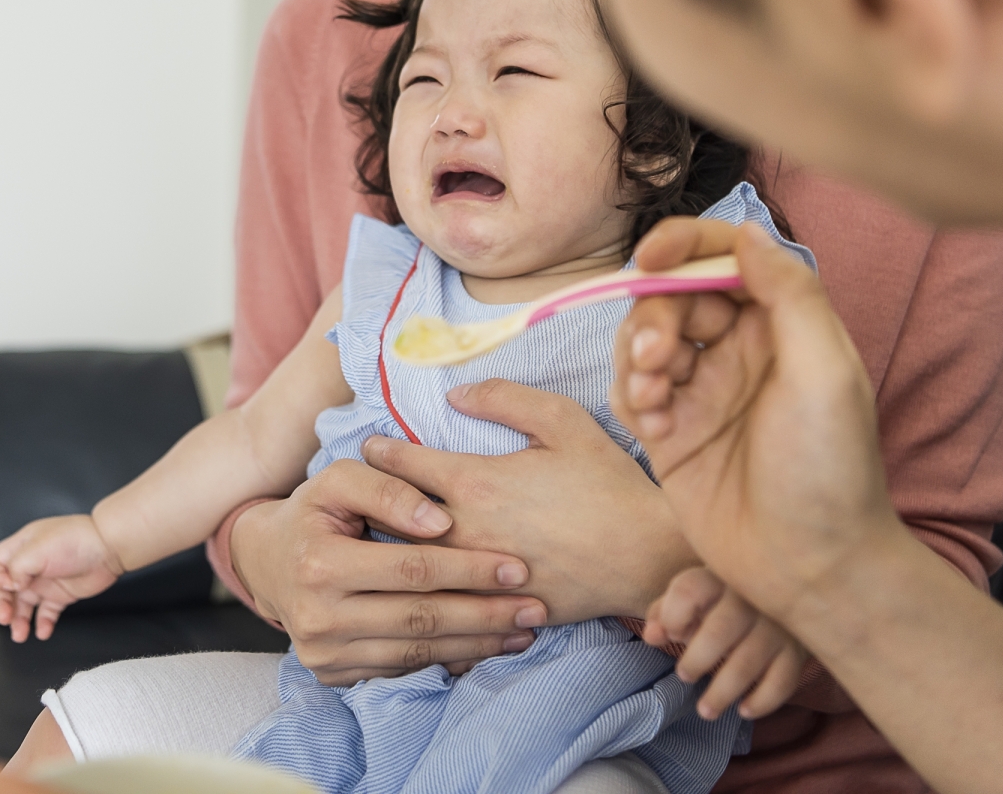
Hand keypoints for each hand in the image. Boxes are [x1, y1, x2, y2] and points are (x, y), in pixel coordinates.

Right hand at [0, 515, 123, 641]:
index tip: (9, 586)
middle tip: (5, 619)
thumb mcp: (37, 549)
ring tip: (20, 635)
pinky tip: (42, 632)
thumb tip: (11, 586)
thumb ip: (17, 568)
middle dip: (3, 605)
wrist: (110, 547)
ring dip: (19, 620)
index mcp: (22, 548)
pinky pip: (47, 612)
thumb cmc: (77, 540)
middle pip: (6, 589)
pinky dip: (43, 623)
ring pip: (24, 605)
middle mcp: (31, 566)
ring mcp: (46, 581)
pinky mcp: (62, 594)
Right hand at [231, 459, 546, 684]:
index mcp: (320, 564)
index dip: (468, 568)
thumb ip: (389, 488)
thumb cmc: (314, 511)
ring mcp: (324, 653)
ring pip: (417, 652)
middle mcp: (318, 616)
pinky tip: (486, 650)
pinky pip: (402, 670)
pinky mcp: (333, 674)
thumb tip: (439, 520)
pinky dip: (448, 660)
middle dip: (485, 614)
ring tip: (523, 631)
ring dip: (476, 644)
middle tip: (536, 607)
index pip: (412, 569)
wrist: (264, 560)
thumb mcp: (340, 479)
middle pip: (421, 618)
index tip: (518, 567)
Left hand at [360, 380, 700, 624]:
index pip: (403, 463)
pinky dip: (422, 592)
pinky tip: (415, 587)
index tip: (368, 448)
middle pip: (392, 519)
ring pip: (409, 566)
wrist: (647, 556)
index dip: (381, 452)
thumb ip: (505, 398)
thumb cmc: (608, 484)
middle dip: (370, 506)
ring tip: (371, 542)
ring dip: (389, 551)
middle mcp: (463, 530)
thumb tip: (454, 394)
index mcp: (474, 480)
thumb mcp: (564, 421)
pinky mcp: (493, 607)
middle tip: (354, 498)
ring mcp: (475, 575)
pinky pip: (442, 602)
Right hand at [610, 218, 900, 622]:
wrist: (811, 567)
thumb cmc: (832, 471)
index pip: (723, 259)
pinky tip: (655, 429)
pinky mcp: (670, 435)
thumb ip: (790, 293)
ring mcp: (701, 393)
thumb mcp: (826, 371)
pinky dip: (630, 400)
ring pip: (641, 343)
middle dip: (652, 319)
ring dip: (635, 360)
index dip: (682, 246)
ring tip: (655, 401)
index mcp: (780, 326)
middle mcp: (738, 352)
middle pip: (671, 299)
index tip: (651, 259)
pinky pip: (629, 394)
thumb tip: (747, 230)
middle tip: (658, 361)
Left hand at [643, 567, 806, 719]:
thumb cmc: (723, 599)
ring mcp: (776, 624)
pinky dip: (762, 701)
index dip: (673, 616)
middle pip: (720, 631)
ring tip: (705, 710)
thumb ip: (665, 612)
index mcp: (718, 576)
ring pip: (748, 662)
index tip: (672, 633)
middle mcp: (749, 597)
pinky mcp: (797, 649)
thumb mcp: (693, 596)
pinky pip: (782, 680)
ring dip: (723, 692)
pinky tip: (744, 710)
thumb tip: (652, 636)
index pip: (690, 590)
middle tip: (684, 675)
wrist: (784, 593)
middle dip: (697, 660)